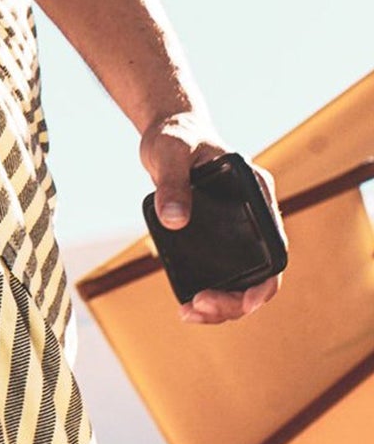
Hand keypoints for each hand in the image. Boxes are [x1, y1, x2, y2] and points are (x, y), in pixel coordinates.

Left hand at [138, 111, 285, 325]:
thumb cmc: (174, 136)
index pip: (275, 250)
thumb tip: (174, 222)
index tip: (244, 302)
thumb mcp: (169, 153)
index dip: (265, 284)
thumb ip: (172, 183)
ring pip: (242, 280)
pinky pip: (222, 273)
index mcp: (257, 194)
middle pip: (260, 275)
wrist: (168, 131)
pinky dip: (210, 292)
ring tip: (189, 312)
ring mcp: (237, 230)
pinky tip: (188, 303)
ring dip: (223, 305)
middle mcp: (254, 217)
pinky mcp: (217, 236)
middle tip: (198, 307)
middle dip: (235, 302)